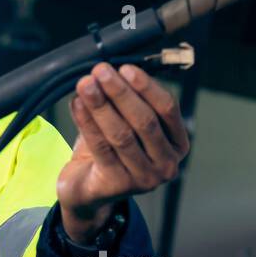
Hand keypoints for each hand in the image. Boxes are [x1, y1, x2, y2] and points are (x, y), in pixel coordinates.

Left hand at [57, 62, 189, 243]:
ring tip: (86, 84)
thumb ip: (128, 100)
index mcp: (178, 144)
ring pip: (122, 135)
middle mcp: (167, 164)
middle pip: (145, 122)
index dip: (146, 87)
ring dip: (101, 105)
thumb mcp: (129, 124)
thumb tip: (112, 67)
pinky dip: (87, 123)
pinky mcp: (118, 185)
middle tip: (101, 71)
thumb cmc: (113, 150)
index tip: (125, 68)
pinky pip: (101, 147)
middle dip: (121, 93)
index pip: (168, 109)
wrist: (90, 189)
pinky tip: (77, 104)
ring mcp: (145, 179)